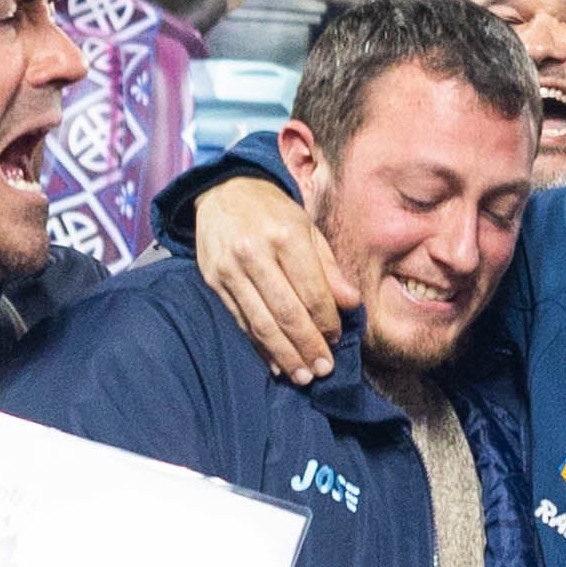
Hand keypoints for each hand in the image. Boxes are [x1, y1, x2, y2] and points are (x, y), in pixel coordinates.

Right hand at [194, 177, 353, 386]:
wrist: (223, 191)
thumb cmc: (273, 212)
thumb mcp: (308, 228)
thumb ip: (329, 267)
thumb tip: (351, 304)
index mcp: (285, 235)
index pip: (311, 290)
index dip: (327, 320)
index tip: (338, 339)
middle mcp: (254, 252)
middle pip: (285, 311)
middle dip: (308, 345)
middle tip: (324, 369)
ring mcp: (230, 269)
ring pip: (261, 322)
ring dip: (284, 354)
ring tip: (303, 376)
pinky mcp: (214, 282)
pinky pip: (241, 321)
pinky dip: (259, 347)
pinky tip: (275, 363)